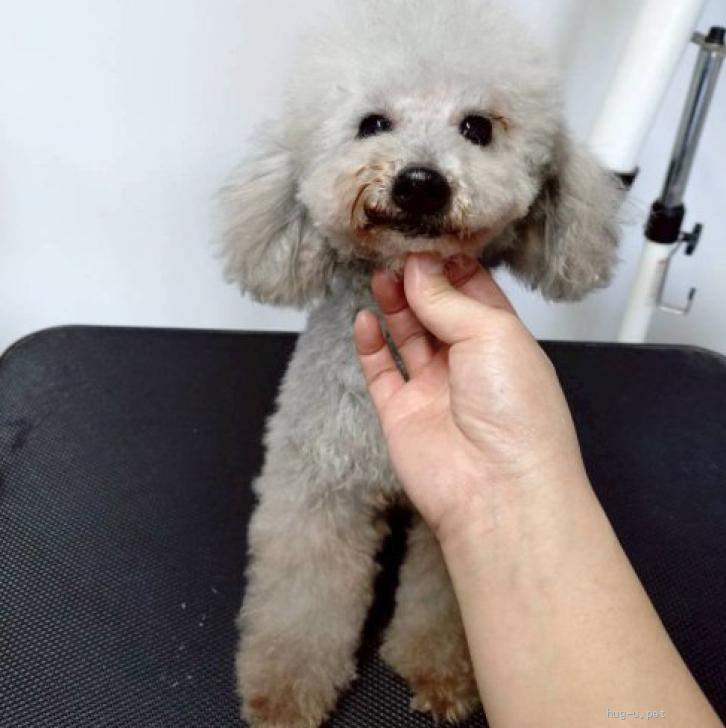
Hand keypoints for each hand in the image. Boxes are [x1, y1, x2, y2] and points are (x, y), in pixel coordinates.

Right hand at [354, 254, 586, 542]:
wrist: (495, 488)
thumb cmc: (513, 405)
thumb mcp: (491, 333)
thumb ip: (448, 299)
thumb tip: (417, 266)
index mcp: (501, 340)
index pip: (474, 291)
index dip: (450, 264)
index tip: (425, 237)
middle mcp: (468, 361)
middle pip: (437, 309)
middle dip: (418, 280)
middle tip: (396, 254)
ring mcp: (433, 387)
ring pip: (408, 336)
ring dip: (394, 305)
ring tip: (380, 276)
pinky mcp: (401, 412)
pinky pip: (381, 371)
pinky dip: (370, 345)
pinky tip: (364, 320)